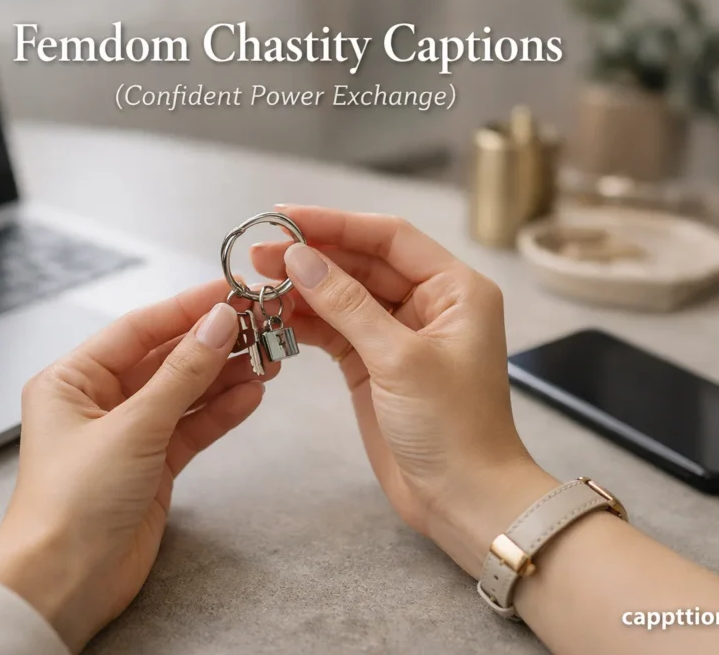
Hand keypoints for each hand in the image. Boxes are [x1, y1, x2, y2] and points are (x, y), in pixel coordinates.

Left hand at [0, 281, 275, 651]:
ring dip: (225, 375)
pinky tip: (252, 394)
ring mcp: (129, 433)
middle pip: (166, 358)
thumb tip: (219, 324)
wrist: (64, 583)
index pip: (139, 328)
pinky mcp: (153, 465)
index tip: (231, 292)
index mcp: (72, 379)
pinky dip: (221, 412)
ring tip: (267, 357)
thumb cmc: (69, 505)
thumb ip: (182, 374)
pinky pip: (193, 427)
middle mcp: (99, 401)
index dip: (187, 308)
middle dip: (213, 343)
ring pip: (185, 392)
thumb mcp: (132, 427)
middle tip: (260, 324)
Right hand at [251, 206, 557, 575]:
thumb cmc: (453, 428)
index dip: (336, 223)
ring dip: (302, 289)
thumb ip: (347, 305)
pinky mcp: (374, 364)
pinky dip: (305, 323)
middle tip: (258, 254)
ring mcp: (398, 334)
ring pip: (343, 296)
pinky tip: (273, 316)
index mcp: (454, 288)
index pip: (389, 237)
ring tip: (255, 284)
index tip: (285, 218)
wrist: (462, 500)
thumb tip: (300, 258)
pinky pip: (335, 330)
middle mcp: (428, 303)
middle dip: (311, 256)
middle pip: (362, 263)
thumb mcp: (399, 359)